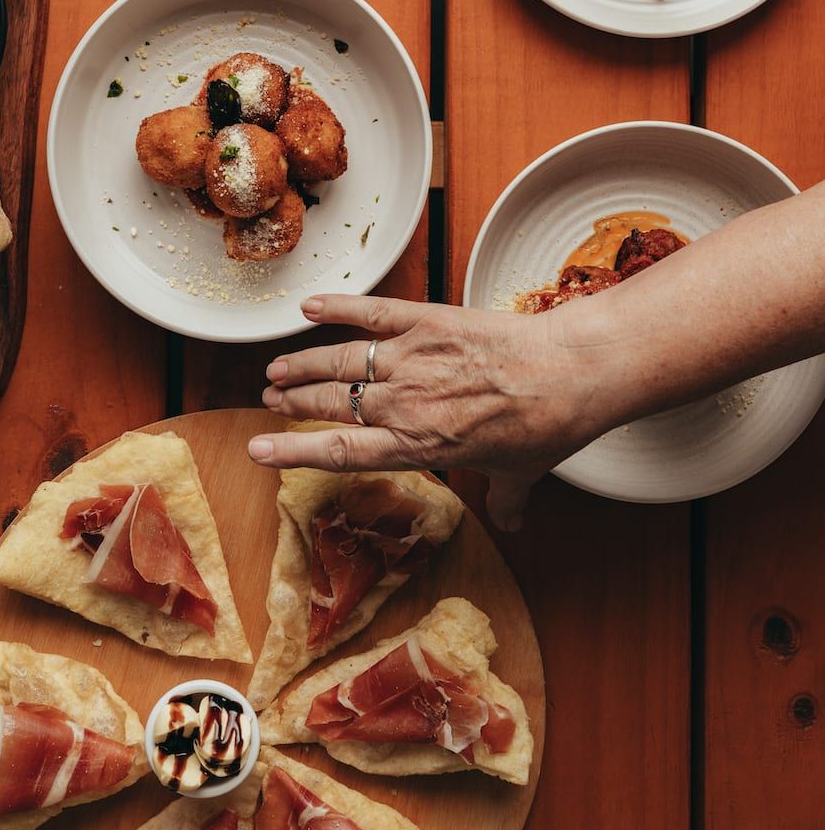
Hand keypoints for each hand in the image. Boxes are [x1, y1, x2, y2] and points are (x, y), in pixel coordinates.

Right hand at [250, 293, 606, 529]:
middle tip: (270, 398)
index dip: (294, 451)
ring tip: (278, 368)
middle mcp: (403, 404)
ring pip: (339, 361)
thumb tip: (515, 523)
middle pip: (330, 403)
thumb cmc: (545, 427)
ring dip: (303, 363)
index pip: (340, 453)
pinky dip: (337, 306)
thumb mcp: (520, 474)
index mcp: (418, 446)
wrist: (569, 373)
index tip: (259, 450)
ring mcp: (411, 359)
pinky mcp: (426, 321)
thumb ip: (507, 499)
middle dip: (293, 400)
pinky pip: (371, 312)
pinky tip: (309, 306)